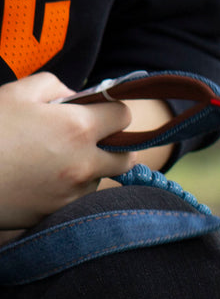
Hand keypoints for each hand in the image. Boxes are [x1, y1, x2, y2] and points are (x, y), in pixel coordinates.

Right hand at [0, 72, 135, 230]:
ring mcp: (74, 192)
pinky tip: (41, 179)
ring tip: (51, 160)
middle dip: (115, 146)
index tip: (100, 112)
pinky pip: (78, 198)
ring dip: (88, 168)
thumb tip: (74, 95)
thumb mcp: (14, 93)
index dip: (114, 111)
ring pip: (100, 179)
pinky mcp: (60, 212)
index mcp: (77, 128)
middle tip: (89, 140)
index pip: (125, 116)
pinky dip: (69, 188)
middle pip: (126, 157)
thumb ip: (52, 86)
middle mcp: (85, 163)